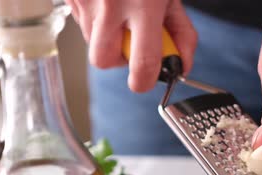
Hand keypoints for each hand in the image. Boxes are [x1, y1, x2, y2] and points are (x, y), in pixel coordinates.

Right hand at [65, 0, 196, 91]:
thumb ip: (180, 32)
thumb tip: (181, 65)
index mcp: (144, 4)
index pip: (142, 63)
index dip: (146, 80)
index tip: (149, 78)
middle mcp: (110, 4)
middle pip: (104, 60)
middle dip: (118, 60)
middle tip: (131, 40)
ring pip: (90, 41)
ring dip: (106, 36)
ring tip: (120, 11)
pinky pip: (80, 21)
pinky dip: (94, 19)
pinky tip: (106, 0)